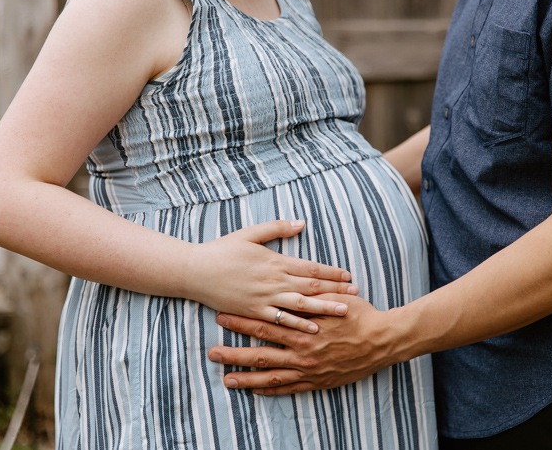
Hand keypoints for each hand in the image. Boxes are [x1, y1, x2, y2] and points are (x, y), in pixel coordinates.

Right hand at [193, 220, 357, 332]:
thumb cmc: (222, 250)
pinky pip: (281, 320)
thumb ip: (277, 228)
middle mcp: (274, 280)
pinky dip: (298, 325)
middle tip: (356, 293)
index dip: (332, 272)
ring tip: (344, 311)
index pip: (311, 267)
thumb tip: (301, 223)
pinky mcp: (254, 312)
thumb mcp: (250, 233)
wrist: (195, 271)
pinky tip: (314, 329)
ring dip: (324, 307)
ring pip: (301, 304)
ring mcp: (264, 298)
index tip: (348, 276)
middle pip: (311, 286)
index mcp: (275, 261)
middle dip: (336, 290)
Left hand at [207, 295, 398, 393]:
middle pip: (260, 352)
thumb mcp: (334, 297)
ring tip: (226, 379)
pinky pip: (289, 388)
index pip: (264, 324)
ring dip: (246, 378)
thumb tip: (291, 282)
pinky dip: (271, 390)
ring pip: (270, 375)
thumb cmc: (360, 314)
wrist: (383, 340)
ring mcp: (308, 369)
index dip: (241, 322)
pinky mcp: (318, 381)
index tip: (221, 318)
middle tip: (211, 353)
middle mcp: (302, 350)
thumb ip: (310, 293)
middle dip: (234, 353)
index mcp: (303, 327)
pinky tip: (256, 391)